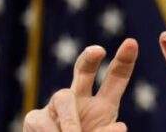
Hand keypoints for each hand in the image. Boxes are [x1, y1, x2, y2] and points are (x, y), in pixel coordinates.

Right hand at [23, 38, 138, 131]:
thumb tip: (120, 127)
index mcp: (103, 105)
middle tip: (98, 50)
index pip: (116, 78)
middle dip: (90, 58)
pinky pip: (44, 122)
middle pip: (84, 70)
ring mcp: (55, 107)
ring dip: (70, 122)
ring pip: (63, 96)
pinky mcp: (34, 118)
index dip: (124, 59)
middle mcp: (79, 100)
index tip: (132, 42)